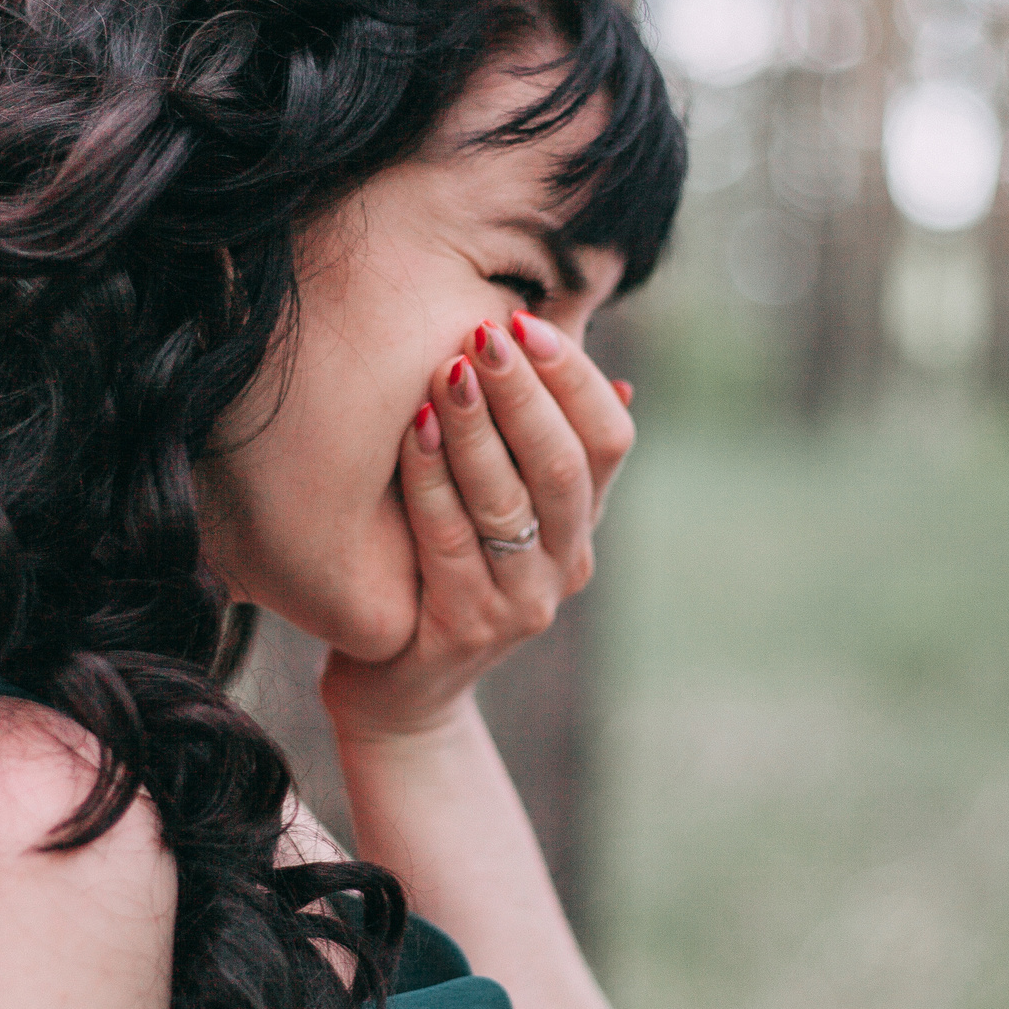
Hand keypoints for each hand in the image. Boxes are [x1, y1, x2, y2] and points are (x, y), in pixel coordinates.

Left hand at [318, 313, 634, 746]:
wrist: (399, 690)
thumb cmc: (440, 569)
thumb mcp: (494, 499)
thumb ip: (529, 433)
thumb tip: (585, 339)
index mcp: (581, 522)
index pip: (609, 438)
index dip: (573, 377)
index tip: (525, 319)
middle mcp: (565, 563)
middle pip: (563, 466)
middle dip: (524, 392)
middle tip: (485, 332)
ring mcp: (520, 604)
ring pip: (508, 504)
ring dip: (477, 430)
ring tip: (445, 369)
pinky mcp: (464, 630)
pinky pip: (450, 544)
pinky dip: (432, 482)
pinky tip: (411, 432)